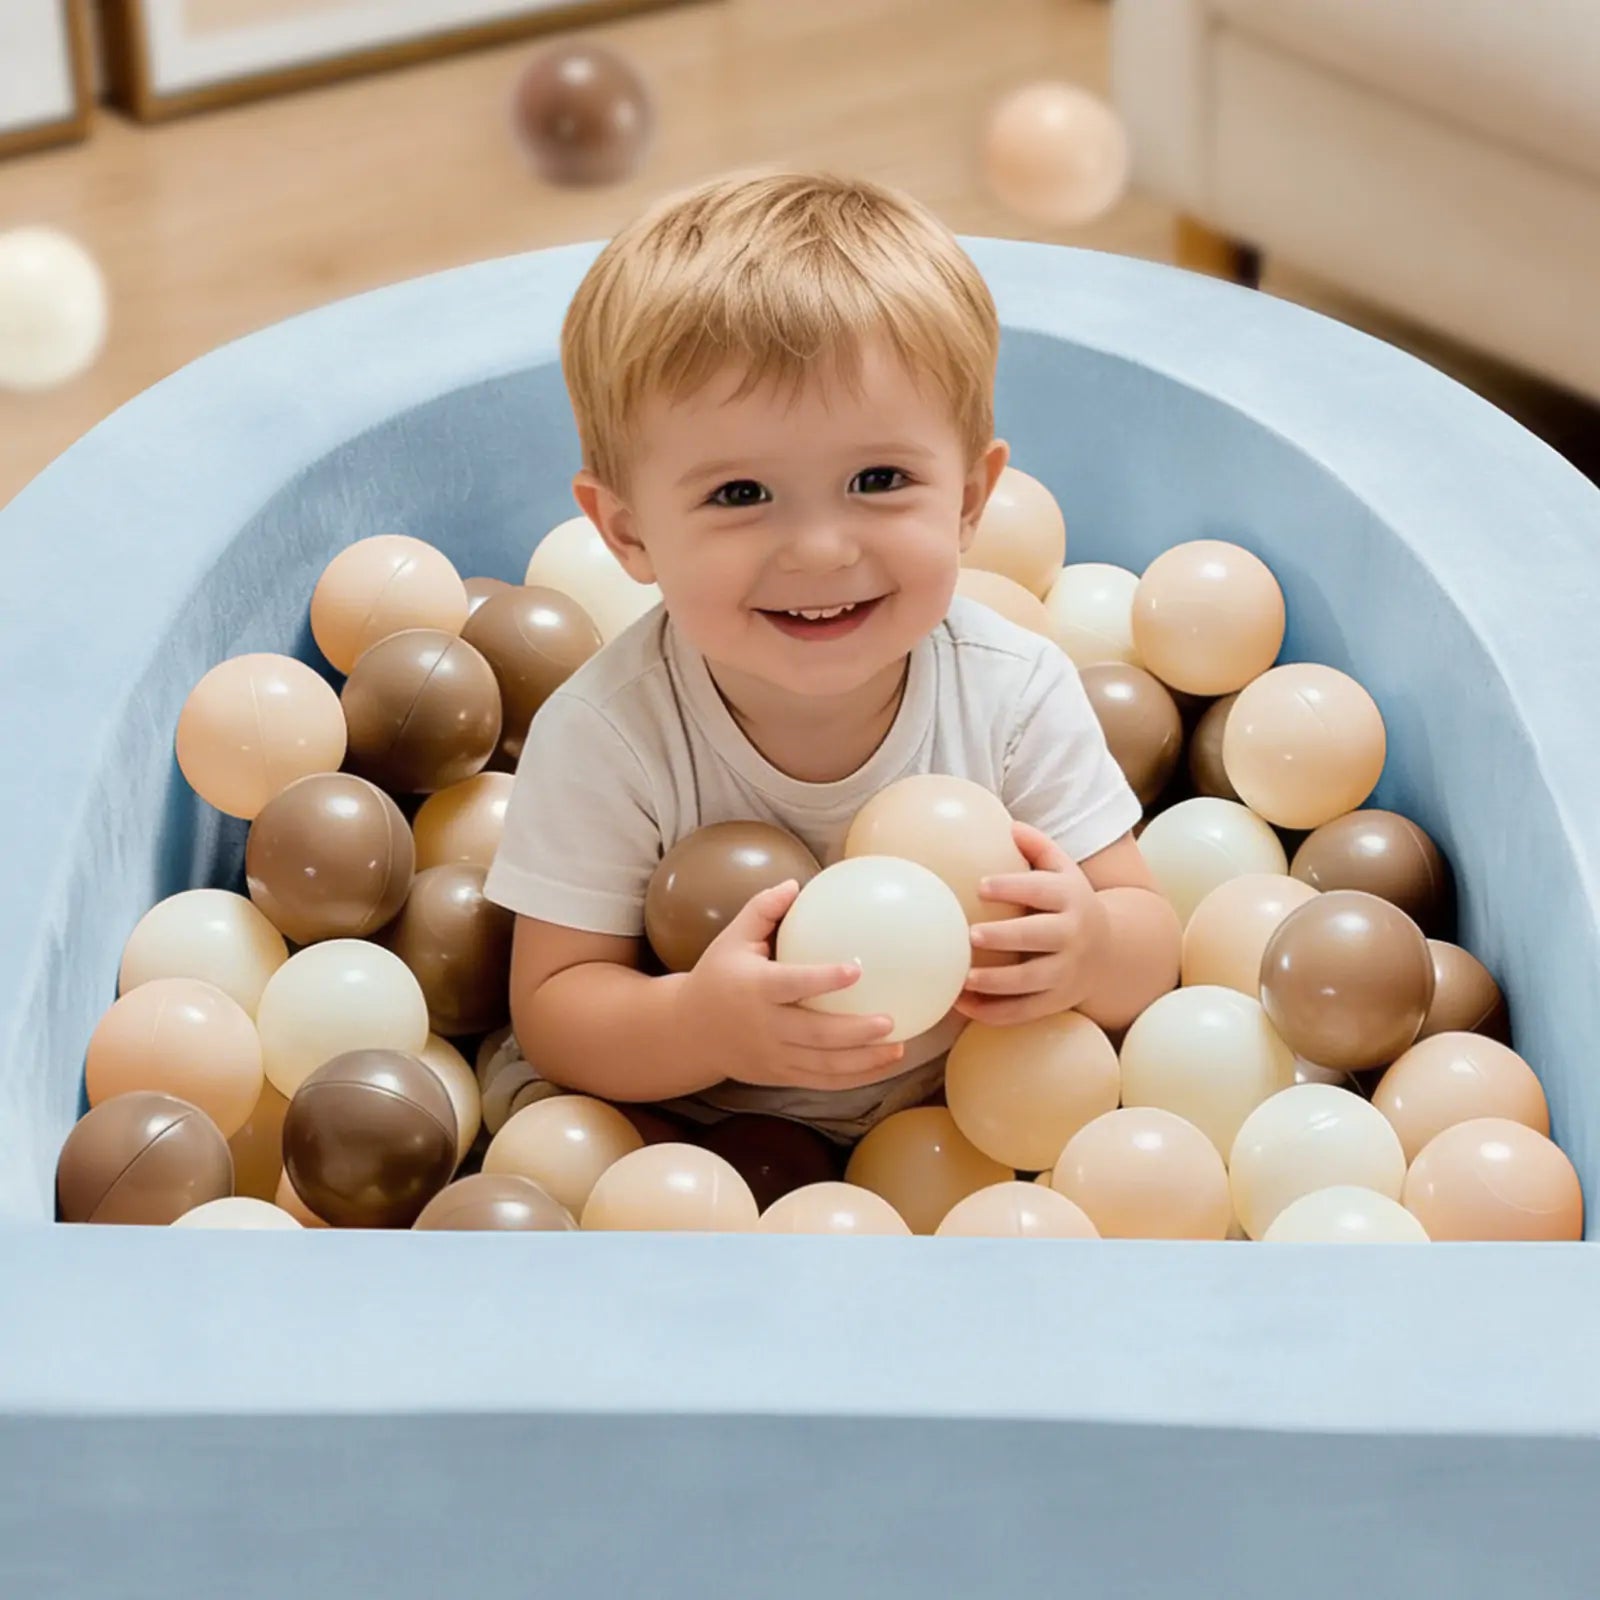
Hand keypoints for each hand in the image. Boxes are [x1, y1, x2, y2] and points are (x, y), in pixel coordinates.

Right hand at [676, 880, 906, 1091]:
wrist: (688, 1032)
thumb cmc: (717, 976)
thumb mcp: (732, 939)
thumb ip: (762, 910)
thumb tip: (796, 883)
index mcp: (754, 989)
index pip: (792, 984)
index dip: (824, 979)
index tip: (857, 968)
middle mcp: (765, 1026)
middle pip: (814, 1033)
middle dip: (855, 1031)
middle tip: (889, 1020)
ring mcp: (773, 1056)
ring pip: (823, 1064)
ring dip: (863, 1060)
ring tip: (898, 1047)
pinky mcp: (779, 1075)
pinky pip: (820, 1080)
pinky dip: (853, 1077)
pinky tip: (882, 1065)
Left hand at [957, 822, 1109, 1026]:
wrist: (1112, 952)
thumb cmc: (1071, 903)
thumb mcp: (1064, 870)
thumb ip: (1038, 846)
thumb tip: (1009, 825)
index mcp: (1071, 898)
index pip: (1042, 890)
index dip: (1013, 887)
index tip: (981, 885)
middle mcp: (1072, 935)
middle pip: (1039, 936)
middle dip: (1006, 937)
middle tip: (972, 935)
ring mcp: (1066, 972)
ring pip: (1030, 981)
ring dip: (996, 982)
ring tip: (963, 977)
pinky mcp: (1057, 1001)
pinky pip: (1023, 1011)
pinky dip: (992, 1012)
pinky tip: (962, 1003)